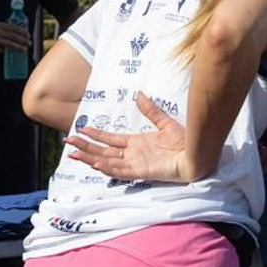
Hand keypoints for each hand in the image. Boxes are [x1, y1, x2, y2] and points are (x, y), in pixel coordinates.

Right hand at [0, 21, 29, 53]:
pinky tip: (14, 51)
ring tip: (25, 48)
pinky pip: (3, 47)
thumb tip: (11, 38)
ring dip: (19, 45)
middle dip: (23, 39)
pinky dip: (9, 49)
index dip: (22, 31)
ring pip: (11, 41)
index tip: (28, 34)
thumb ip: (2, 32)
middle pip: (14, 34)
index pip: (14, 27)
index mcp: (0, 25)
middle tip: (29, 42)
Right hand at [67, 92, 191, 182]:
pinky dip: (108, 169)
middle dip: (85, 146)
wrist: (198, 153)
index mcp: (137, 142)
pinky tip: (95, 164)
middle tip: (68, 141)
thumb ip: (150, 110)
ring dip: (90, 157)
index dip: (96, 134)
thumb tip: (138, 94)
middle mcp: (133, 154)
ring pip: (107, 162)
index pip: (110, 139)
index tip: (81, 129)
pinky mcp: (142, 172)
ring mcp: (136, 164)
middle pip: (103, 151)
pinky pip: (121, 171)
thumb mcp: (165, 123)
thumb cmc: (185, 141)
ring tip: (74, 153)